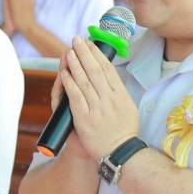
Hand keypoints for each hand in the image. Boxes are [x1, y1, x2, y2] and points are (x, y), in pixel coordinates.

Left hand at [58, 36, 138, 162]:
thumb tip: (110, 75)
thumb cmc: (123, 132)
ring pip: (84, 80)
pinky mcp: (85, 118)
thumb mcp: (128, 108)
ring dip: (75, 64)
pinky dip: (69, 83)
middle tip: (76, 40)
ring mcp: (96, 108)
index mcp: (121, 95)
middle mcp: (109, 99)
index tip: (90, 43)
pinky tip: (64, 73)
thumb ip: (119, 92)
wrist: (120, 153)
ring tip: (68, 51)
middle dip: (84, 53)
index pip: (108, 68)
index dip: (97, 54)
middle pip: (95, 70)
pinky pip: (75, 97)